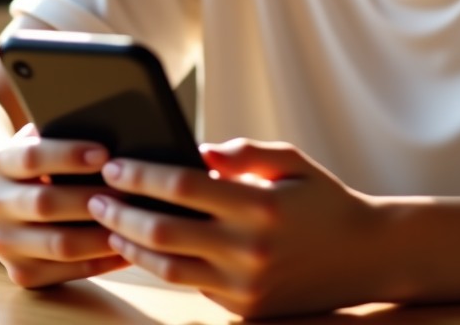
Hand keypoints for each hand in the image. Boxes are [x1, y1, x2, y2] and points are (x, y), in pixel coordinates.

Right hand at [0, 123, 128, 287]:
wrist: (10, 205)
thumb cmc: (47, 162)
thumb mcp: (46, 139)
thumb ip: (66, 130)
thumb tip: (115, 126)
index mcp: (0, 162)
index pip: (32, 157)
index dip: (69, 156)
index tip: (106, 154)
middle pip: (45, 204)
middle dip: (93, 197)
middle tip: (131, 192)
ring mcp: (4, 243)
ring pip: (59, 244)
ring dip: (102, 235)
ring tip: (135, 222)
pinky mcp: (21, 272)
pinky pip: (67, 271)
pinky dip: (102, 262)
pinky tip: (128, 249)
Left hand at [88, 139, 385, 316]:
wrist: (364, 256)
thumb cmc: (323, 198)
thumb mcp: (292, 161)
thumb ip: (244, 153)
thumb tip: (197, 151)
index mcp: (260, 205)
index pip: (184, 188)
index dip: (143, 176)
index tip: (115, 164)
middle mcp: (249, 250)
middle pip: (165, 232)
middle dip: (122, 212)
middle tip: (94, 196)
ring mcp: (245, 286)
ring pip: (169, 267)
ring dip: (132, 245)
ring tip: (109, 224)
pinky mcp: (244, 309)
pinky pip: (191, 286)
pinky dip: (161, 266)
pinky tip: (144, 248)